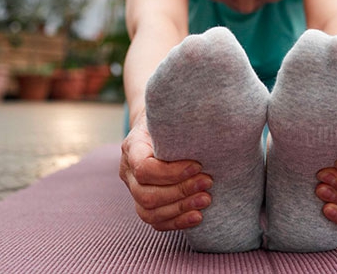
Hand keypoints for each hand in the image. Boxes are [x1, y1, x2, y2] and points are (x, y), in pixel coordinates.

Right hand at [119, 115, 213, 230]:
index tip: (198, 165)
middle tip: (208, 182)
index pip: (143, 168)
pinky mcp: (143, 203)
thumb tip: (209, 126)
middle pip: (146, 194)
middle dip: (180, 192)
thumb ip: (181, 123)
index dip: (171, 173)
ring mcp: (133, 189)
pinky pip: (155, 221)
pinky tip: (198, 216)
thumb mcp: (170, 116)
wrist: (157, 126)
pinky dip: (177, 222)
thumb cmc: (169, 120)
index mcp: (132, 146)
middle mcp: (127, 170)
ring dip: (181, 208)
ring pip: (149, 211)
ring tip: (206, 199)